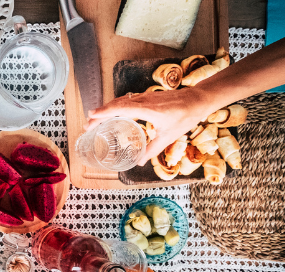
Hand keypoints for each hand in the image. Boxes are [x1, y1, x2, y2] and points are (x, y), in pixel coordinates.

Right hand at [85, 87, 217, 165]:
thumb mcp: (168, 136)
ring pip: (119, 101)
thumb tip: (138, 162)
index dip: (104, 112)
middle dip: (99, 113)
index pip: (121, 108)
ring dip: (106, 109)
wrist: (197, 99)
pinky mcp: (146, 96)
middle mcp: (143, 101)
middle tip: (87, 124)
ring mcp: (144, 97)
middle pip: (116, 104)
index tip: (91, 117)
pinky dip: (114, 106)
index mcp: (148, 110)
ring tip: (94, 119)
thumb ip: (152, 149)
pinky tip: (111, 113)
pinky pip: (126, 100)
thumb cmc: (185, 117)